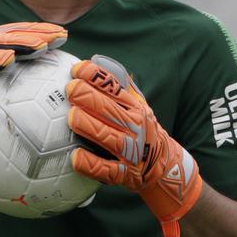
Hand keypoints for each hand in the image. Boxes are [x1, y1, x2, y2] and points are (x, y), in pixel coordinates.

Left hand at [66, 55, 203, 236]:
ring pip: (109, 138)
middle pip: (111, 111)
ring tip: (72, 116)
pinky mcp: (126, 174)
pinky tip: (76, 157)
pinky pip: (107, 170)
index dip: (96, 77)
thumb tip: (97, 61)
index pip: (115, 88)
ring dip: (90, 127)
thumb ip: (121, 86)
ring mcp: (131, 152)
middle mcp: (135, 127)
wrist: (166, 166)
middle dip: (90, 98)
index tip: (77, 69)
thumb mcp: (138, 106)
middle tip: (70, 89)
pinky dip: (91, 164)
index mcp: (135, 108)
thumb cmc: (142, 129)